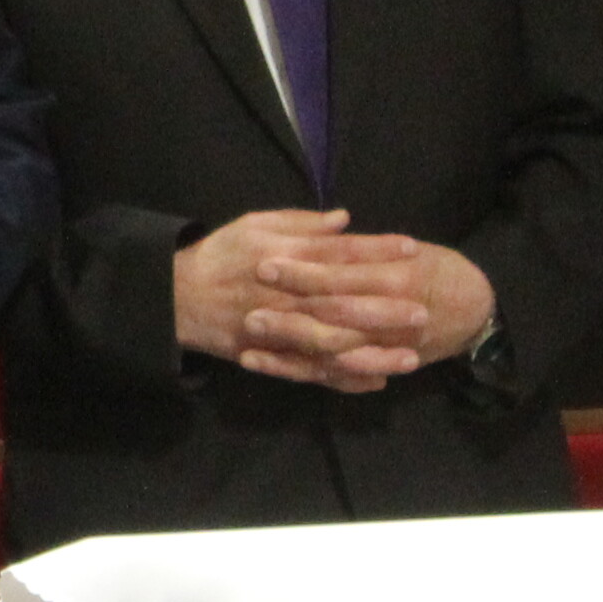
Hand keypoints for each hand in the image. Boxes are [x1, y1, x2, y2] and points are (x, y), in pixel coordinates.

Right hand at [175, 209, 433, 389]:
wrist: (178, 297)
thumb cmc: (220, 255)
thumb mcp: (253, 224)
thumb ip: (300, 222)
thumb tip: (344, 220)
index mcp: (283, 256)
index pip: (338, 252)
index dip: (376, 250)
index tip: (412, 249)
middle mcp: (286, 295)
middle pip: (343, 303)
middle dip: (385, 309)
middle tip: (424, 311)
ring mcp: (280, 330)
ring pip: (333, 345)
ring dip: (373, 353)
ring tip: (411, 358)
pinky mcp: (273, 356)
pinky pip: (313, 372)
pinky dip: (344, 380)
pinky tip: (377, 381)